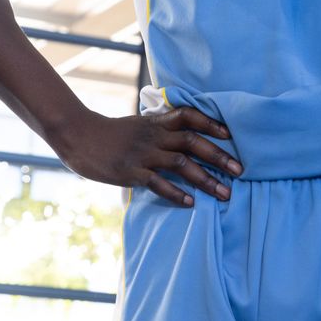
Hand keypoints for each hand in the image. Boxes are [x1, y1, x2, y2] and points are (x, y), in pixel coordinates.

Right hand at [55, 106, 242, 206]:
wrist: (79, 136)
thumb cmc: (110, 133)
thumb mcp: (138, 124)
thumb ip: (160, 129)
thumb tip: (184, 135)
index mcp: (156, 122)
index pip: (188, 116)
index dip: (211, 122)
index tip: (231, 134)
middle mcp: (154, 136)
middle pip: (192, 142)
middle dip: (218, 156)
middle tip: (240, 170)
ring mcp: (143, 154)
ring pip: (181, 164)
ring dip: (206, 179)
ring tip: (224, 194)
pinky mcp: (131, 172)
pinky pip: (158, 183)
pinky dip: (176, 193)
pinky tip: (191, 204)